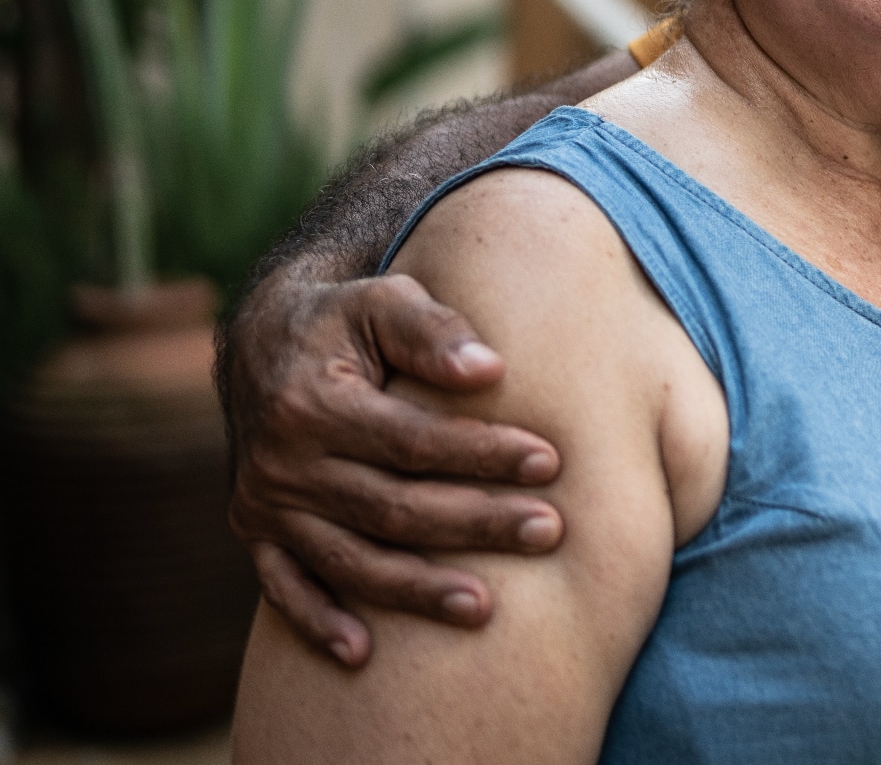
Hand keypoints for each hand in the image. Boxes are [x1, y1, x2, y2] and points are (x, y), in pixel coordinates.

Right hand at [223, 271, 566, 665]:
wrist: (266, 342)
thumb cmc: (347, 318)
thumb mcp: (384, 300)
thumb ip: (433, 330)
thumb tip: (489, 369)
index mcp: (311, 403)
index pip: (411, 441)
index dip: (481, 452)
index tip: (550, 460)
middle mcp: (280, 462)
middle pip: (390, 508)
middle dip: (474, 523)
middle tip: (548, 531)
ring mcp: (265, 505)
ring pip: (348, 560)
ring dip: (415, 591)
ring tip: (485, 609)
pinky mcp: (257, 532)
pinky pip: (285, 588)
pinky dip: (319, 622)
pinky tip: (364, 655)